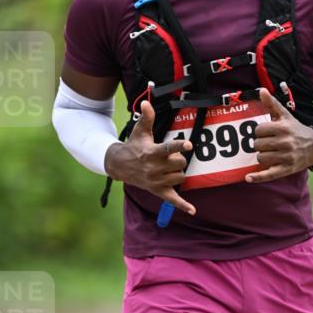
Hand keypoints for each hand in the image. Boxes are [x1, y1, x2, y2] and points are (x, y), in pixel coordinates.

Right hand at [104, 100, 195, 214]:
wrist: (120, 166)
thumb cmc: (134, 146)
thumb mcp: (140, 132)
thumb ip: (147, 117)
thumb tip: (147, 102)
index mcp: (152, 153)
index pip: (168, 149)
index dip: (178, 146)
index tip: (187, 144)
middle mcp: (155, 169)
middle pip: (180, 164)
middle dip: (180, 159)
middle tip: (172, 157)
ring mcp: (157, 182)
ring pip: (180, 178)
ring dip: (178, 172)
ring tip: (169, 168)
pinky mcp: (158, 191)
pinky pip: (173, 200)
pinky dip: (183, 206)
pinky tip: (193, 210)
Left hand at [245, 88, 312, 182]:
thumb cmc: (296, 129)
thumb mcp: (285, 116)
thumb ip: (272, 104)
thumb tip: (261, 90)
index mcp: (283, 128)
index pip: (258, 130)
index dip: (259, 131)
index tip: (266, 132)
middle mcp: (285, 142)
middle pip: (257, 144)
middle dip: (260, 144)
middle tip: (269, 143)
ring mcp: (286, 157)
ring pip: (261, 158)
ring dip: (262, 156)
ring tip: (270, 152)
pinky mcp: (287, 169)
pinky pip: (268, 174)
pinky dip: (258, 177)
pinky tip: (248, 178)